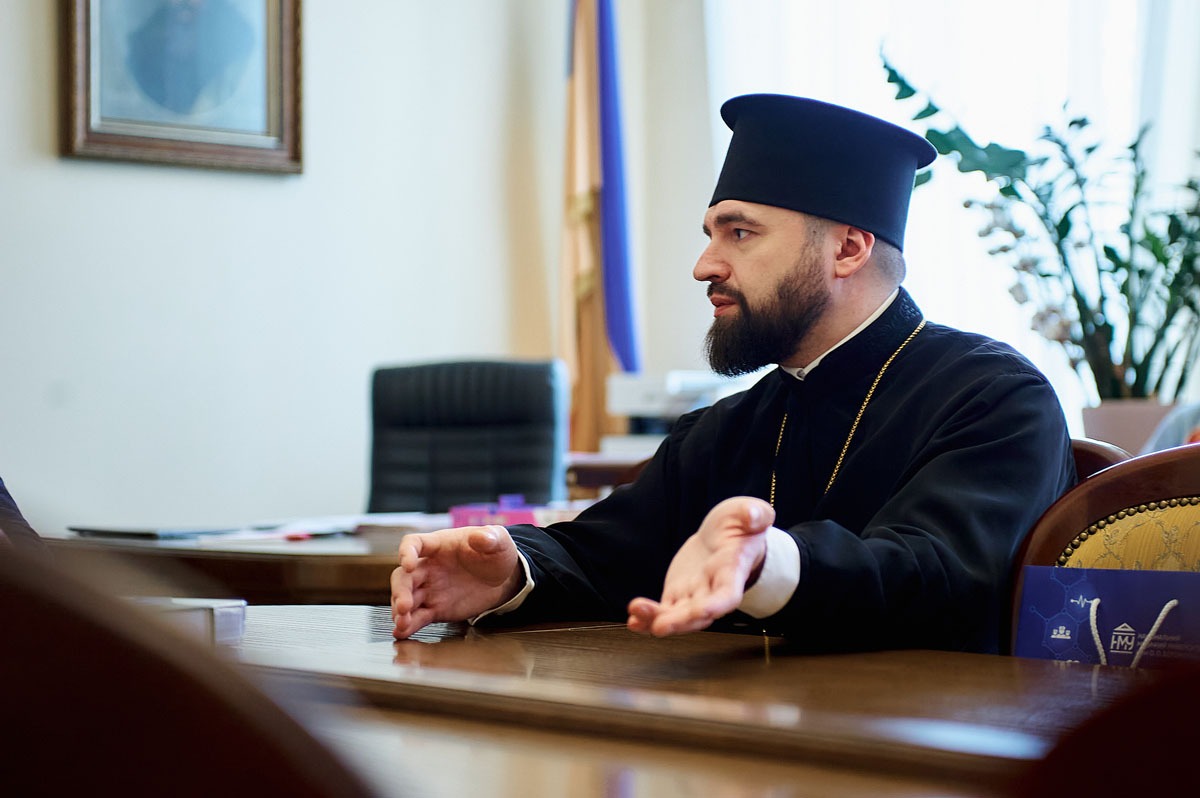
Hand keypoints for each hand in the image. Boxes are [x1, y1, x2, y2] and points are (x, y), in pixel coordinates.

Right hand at [391, 525, 523, 638]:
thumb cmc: (495, 552)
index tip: (407, 563)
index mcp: (439, 545)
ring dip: (400, 611)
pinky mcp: (436, 609)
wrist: (503, 578)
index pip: (415, 543)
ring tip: (401, 623)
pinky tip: (402, 632)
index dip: (407, 552)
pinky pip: (418, 617)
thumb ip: (490, 537)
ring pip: (406, 598)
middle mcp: (428, 567)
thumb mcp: (497, 540)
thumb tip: (483, 537)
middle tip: (404, 606)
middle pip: (404, 576)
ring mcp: (430, 589)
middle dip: (400, 590)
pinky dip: (408, 625)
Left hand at [627, 496, 773, 636]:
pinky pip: (664, 610)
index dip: (717, 605)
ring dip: (657, 620)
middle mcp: (713, 589)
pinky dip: (648, 617)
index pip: (728, 595)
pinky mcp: (678, 593)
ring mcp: (695, 594)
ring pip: (677, 615)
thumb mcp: (752, 513)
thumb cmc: (742, 527)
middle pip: (698, 614)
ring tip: (636, 618)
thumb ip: (756, 514)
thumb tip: (754, 516)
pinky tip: (633, 620)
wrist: (727, 537)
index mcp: (733, 571)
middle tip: (658, 626)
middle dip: (679, 621)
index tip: (703, 611)